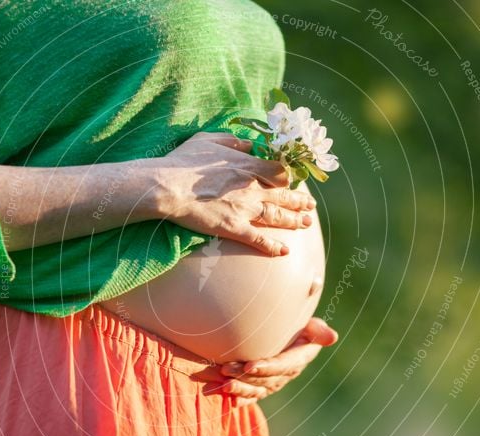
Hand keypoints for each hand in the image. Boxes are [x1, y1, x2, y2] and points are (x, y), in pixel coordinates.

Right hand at [154, 131, 316, 255]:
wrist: (168, 187)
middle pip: (283, 195)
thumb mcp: (208, 140)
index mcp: (247, 165)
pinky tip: (285, 251)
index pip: (279, 171)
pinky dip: (273, 246)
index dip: (288, 177)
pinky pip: (258, 239)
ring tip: (305, 224)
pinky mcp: (233, 228)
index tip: (293, 181)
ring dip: (293, 221)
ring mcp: (244, 210)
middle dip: (299, 201)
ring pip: (276, 216)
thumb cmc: (183, 161)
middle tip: (310, 206)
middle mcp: (252, 188)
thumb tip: (249, 145)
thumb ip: (233, 142)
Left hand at [217, 318, 338, 406]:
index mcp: (298, 359)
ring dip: (236, 389)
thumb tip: (332, 336)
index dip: (267, 368)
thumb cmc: (299, 324)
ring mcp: (272, 383)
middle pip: (264, 379)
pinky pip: (248, 396)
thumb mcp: (311, 326)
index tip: (250, 365)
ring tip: (218, 385)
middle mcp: (285, 375)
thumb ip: (317, 330)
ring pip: (254, 390)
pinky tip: (222, 397)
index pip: (282, 366)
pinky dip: (236, 398)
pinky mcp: (261, 387)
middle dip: (244, 376)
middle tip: (225, 369)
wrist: (287, 335)